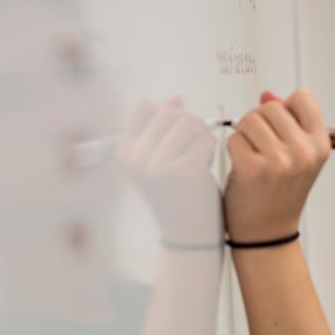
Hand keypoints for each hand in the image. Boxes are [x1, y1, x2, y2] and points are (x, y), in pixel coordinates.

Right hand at [118, 97, 221, 244]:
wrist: (188, 235)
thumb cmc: (177, 195)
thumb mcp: (160, 160)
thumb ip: (163, 129)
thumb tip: (175, 98)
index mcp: (124, 153)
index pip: (143, 106)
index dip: (165, 113)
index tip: (175, 135)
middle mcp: (136, 158)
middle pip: (169, 111)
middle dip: (189, 123)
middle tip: (193, 146)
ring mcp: (158, 165)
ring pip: (189, 122)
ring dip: (201, 135)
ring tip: (198, 156)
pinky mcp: (184, 172)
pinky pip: (205, 139)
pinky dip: (210, 149)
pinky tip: (205, 166)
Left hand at [223, 89, 329, 242]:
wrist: (268, 233)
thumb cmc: (281, 193)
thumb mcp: (298, 157)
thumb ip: (287, 123)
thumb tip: (267, 95)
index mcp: (320, 145)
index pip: (303, 97)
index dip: (286, 107)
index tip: (281, 127)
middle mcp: (304, 152)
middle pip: (271, 106)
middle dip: (260, 122)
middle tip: (262, 148)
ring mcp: (279, 161)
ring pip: (250, 119)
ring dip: (245, 135)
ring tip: (252, 157)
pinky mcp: (253, 170)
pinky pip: (234, 138)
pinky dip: (234, 150)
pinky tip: (242, 168)